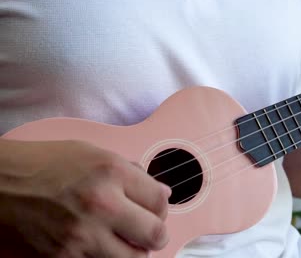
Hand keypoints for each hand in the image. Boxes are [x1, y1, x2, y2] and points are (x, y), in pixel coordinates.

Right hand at [0, 140, 170, 256]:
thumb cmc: (40, 164)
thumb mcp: (90, 153)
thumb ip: (130, 172)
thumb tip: (160, 191)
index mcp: (110, 172)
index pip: (160, 200)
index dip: (161, 206)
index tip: (155, 208)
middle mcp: (100, 204)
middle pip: (155, 234)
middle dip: (156, 234)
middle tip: (149, 232)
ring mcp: (82, 236)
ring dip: (134, 251)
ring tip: (125, 241)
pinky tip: (99, 246)